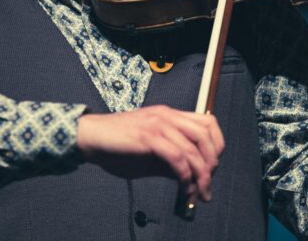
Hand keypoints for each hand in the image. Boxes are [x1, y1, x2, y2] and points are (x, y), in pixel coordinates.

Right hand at [76, 104, 223, 202]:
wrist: (91, 137)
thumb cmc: (117, 144)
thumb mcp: (149, 152)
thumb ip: (170, 159)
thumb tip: (191, 176)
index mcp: (169, 115)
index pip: (207, 122)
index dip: (217, 144)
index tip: (213, 166)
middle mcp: (167, 116)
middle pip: (205, 134)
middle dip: (212, 162)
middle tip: (208, 183)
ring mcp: (158, 124)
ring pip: (193, 148)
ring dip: (201, 175)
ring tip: (199, 193)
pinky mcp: (148, 137)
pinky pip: (176, 157)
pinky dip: (185, 176)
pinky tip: (183, 187)